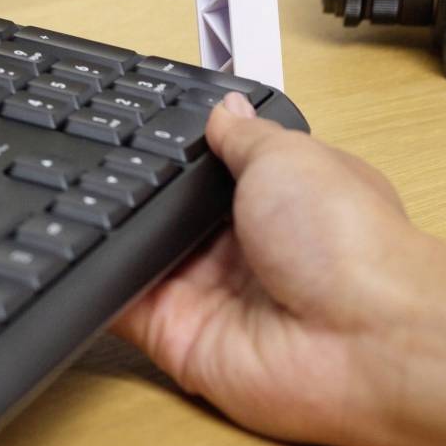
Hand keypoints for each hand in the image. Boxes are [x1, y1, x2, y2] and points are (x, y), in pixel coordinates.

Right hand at [110, 95, 437, 445]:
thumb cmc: (350, 242)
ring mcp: (207, 294)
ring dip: (115, 232)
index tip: (130, 126)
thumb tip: (223, 108)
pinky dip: (99, 282)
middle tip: (97, 158)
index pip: (205, 172)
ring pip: (135, 254)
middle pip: (163, 212)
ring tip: (86, 198)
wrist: (363, 337)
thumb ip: (241, 135)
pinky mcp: (176, 338)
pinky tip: (82, 250)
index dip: (172, 153)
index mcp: (273, 200)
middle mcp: (240, 249)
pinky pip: (121, 304)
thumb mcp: (289, 154)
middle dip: (135, 191)